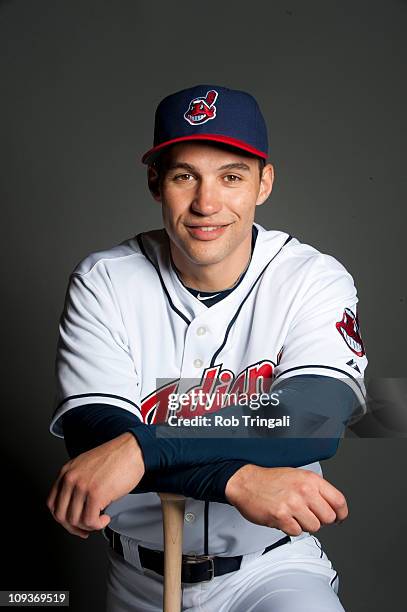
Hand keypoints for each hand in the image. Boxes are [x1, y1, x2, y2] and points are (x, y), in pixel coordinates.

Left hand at [46, 432, 144, 538]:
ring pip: (75, 520)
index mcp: (67, 471)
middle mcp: (71, 478)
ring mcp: (82, 486)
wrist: (132, 449)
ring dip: (88, 526)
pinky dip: (98, 525)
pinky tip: (106, 517)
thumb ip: (77, 482)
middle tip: (86, 528)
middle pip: (61, 515)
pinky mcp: (95, 494)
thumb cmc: (116, 457)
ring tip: (100, 520)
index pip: (52, 504)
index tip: (72, 524)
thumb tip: (76, 506)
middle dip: (74, 527)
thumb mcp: (87, 466)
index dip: (62, 518)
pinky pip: (90, 521)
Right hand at [225, 465, 347, 535]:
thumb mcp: (298, 476)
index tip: (339, 518)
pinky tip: (284, 517)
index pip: (339, 501)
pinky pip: (297, 532)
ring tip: (293, 515)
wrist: (246, 482)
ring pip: (314, 527)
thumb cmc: (270, 480)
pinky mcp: (281, 517)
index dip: (341, 513)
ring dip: (305, 525)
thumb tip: (332, 507)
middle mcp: (304, 491)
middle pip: (329, 518)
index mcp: (310, 480)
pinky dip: (291, 528)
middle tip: (309, 514)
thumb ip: (316, 489)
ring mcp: (293, 504)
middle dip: (320, 520)